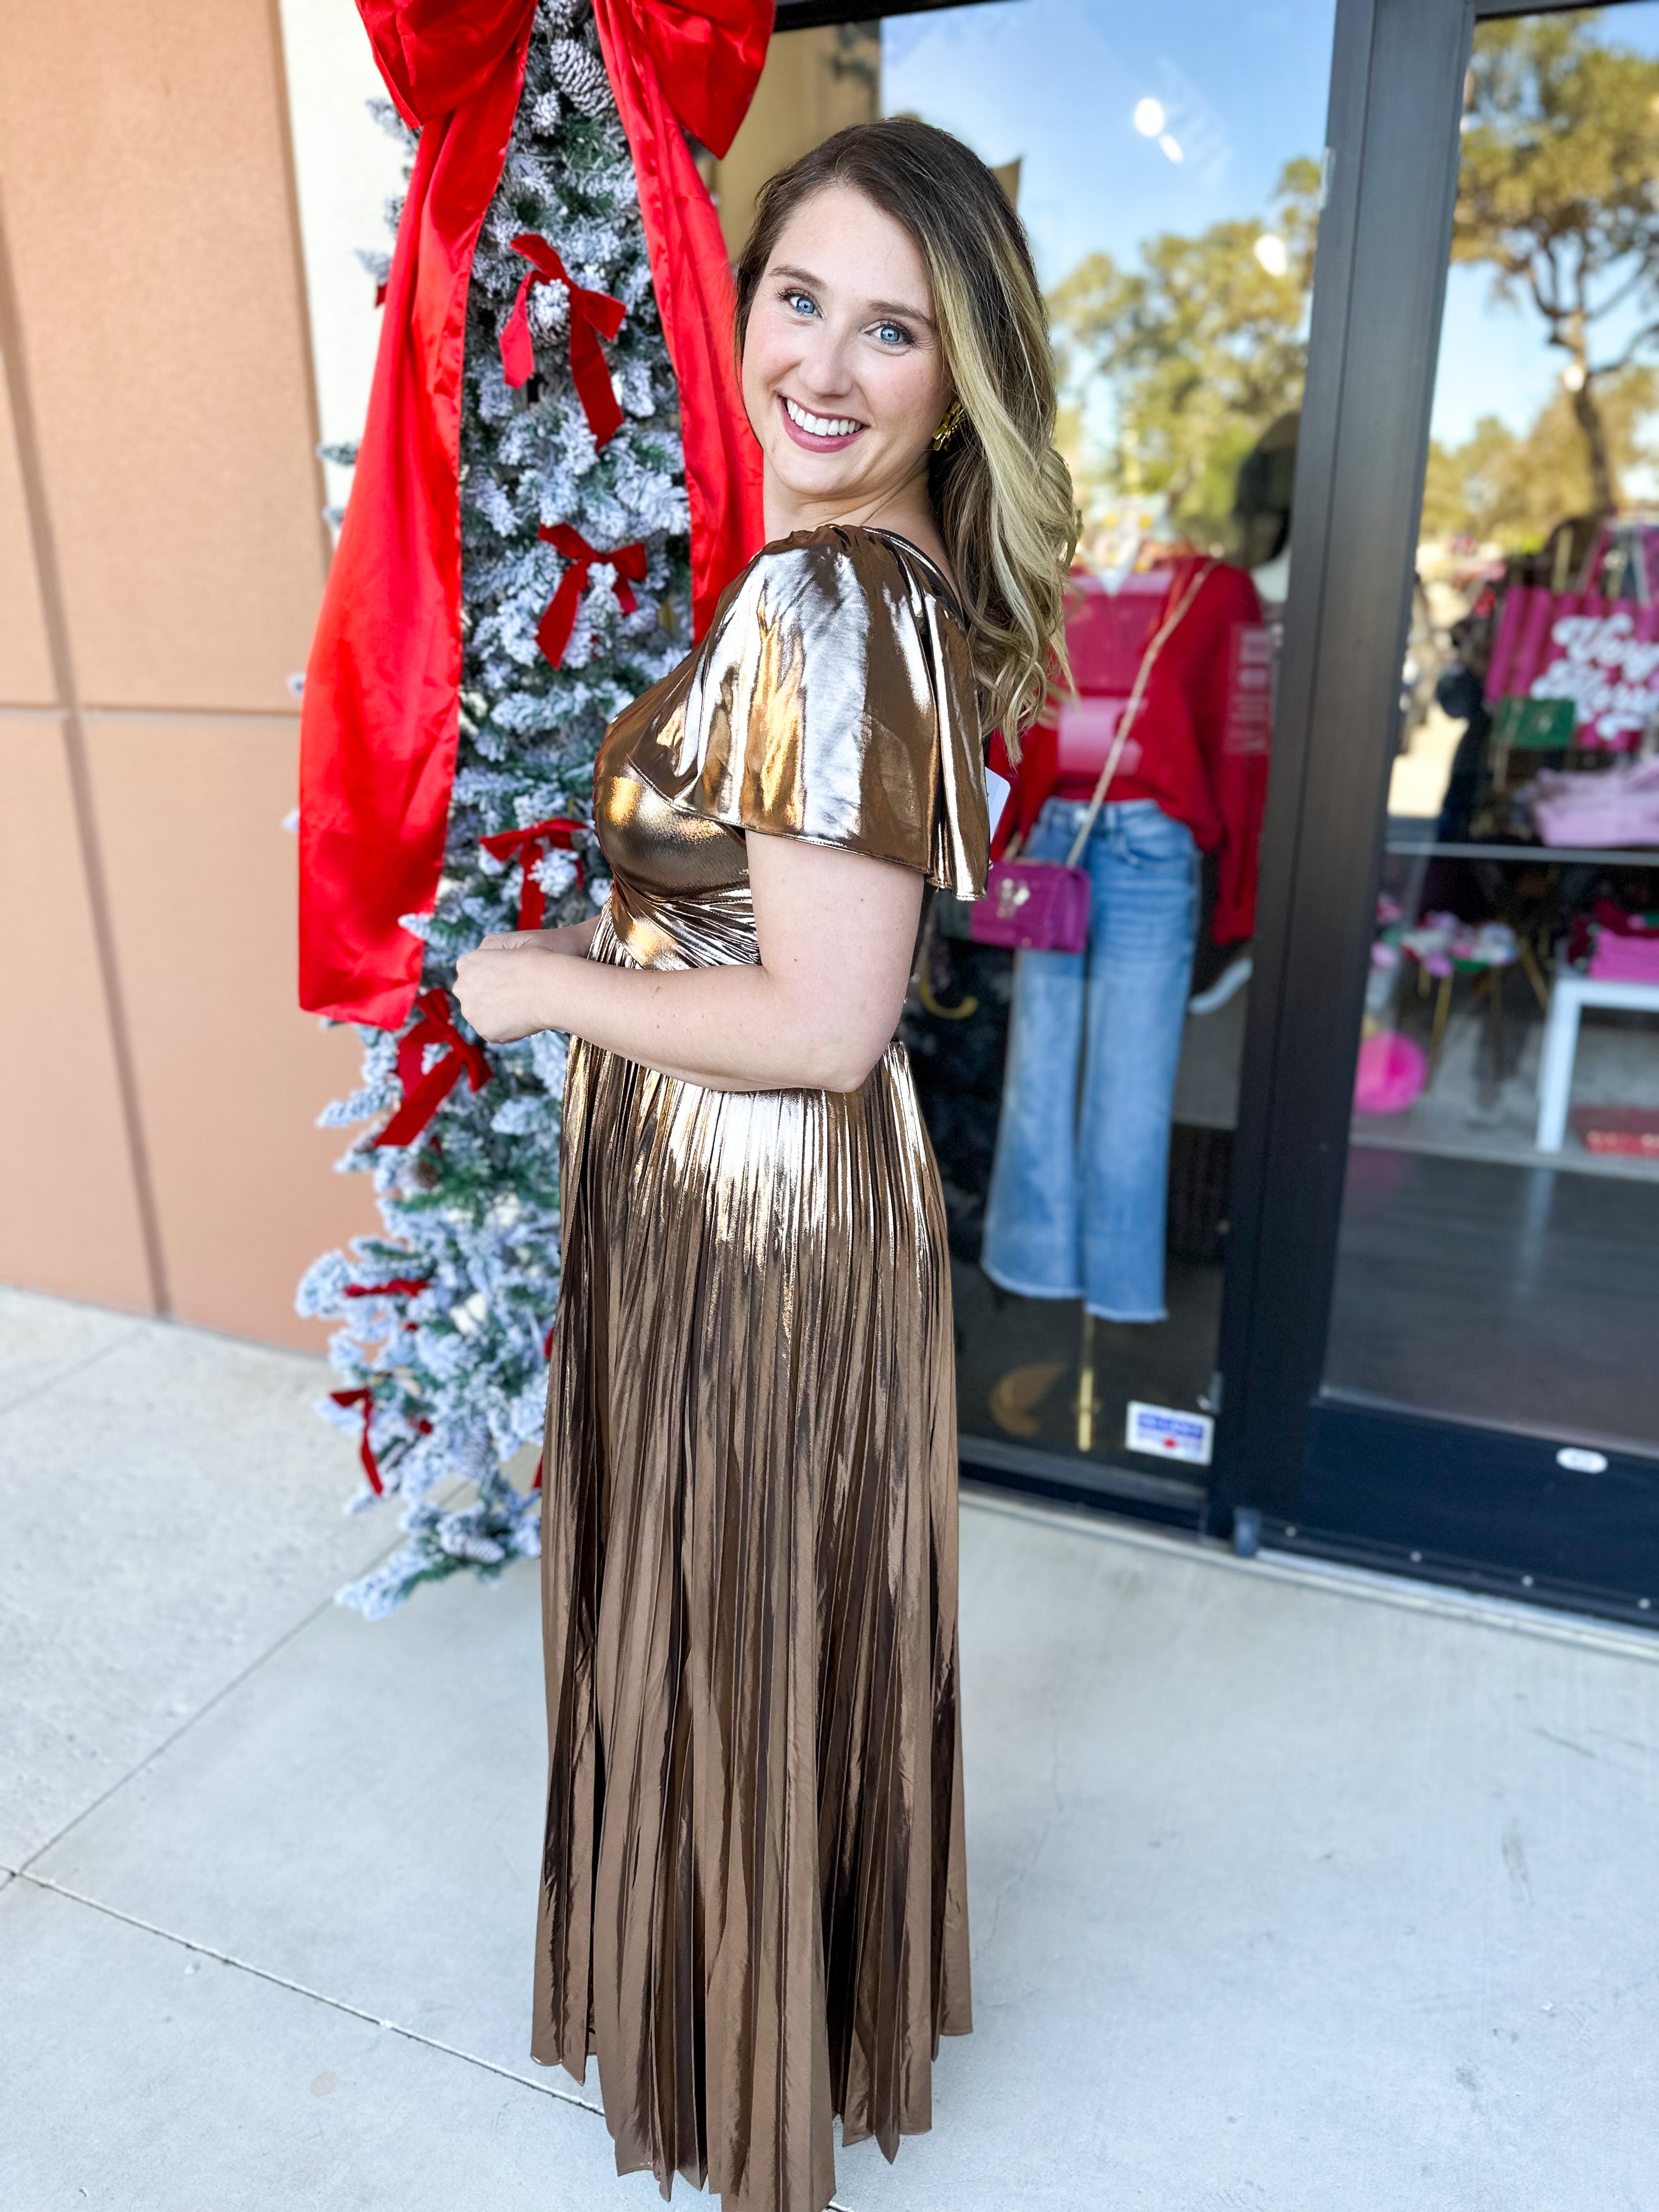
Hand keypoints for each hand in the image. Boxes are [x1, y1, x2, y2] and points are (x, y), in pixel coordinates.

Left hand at [454, 931, 570, 1042]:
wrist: (553, 987)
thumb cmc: (538, 961)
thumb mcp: (509, 944)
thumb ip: (489, 953)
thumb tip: (483, 969)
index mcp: (466, 964)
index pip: (474, 975)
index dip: (495, 977)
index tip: (513, 979)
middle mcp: (462, 988)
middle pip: (474, 995)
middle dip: (490, 996)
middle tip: (517, 994)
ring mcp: (471, 1012)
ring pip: (482, 1014)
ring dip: (497, 1012)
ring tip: (522, 1006)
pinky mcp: (485, 1031)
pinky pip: (494, 1030)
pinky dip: (507, 1027)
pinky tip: (523, 1018)